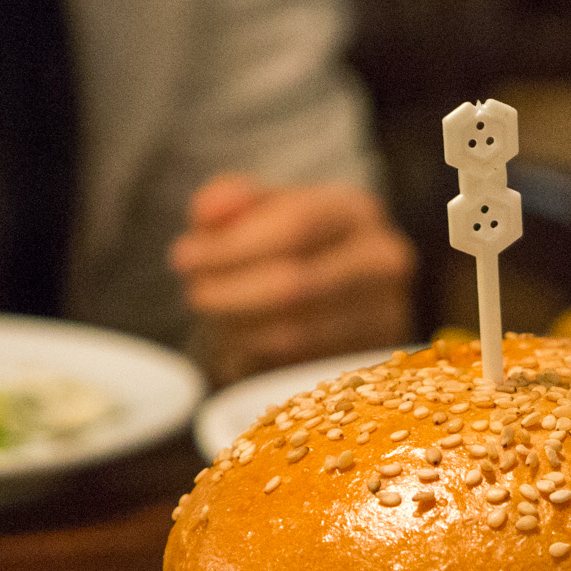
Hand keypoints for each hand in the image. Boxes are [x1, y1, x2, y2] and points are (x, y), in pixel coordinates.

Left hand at [171, 173, 414, 382]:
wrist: (355, 290)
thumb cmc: (301, 245)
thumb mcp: (269, 210)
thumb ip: (232, 202)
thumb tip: (205, 213)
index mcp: (357, 212)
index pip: (294, 226)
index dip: (231, 246)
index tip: (184, 259)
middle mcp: (384, 263)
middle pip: (294, 285)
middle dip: (229, 293)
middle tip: (196, 295)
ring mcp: (386, 316)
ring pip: (296, 335)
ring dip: (239, 331)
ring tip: (217, 321)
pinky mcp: (373, 361)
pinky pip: (301, 368)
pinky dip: (259, 359)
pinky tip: (242, 344)